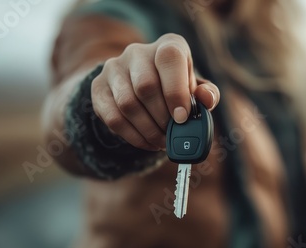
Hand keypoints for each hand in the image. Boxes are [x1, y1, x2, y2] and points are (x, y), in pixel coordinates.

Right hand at [91, 33, 219, 150]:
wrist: (140, 86)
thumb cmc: (177, 88)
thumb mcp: (196, 89)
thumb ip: (207, 95)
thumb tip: (206, 99)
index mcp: (168, 46)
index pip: (169, 59)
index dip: (176, 91)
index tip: (182, 117)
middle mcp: (138, 52)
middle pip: (146, 86)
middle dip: (162, 118)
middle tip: (172, 134)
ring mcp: (114, 68)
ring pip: (128, 104)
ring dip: (148, 130)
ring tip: (162, 141)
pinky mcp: (98, 87)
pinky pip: (113, 117)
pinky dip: (133, 136)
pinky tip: (147, 142)